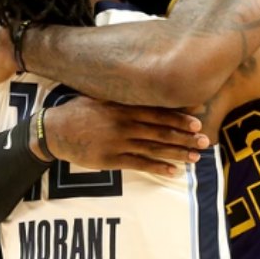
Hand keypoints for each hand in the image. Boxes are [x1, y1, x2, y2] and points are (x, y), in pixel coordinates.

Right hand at [46, 96, 211, 175]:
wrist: (54, 130)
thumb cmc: (79, 111)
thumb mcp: (100, 96)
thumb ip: (123, 95)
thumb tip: (145, 88)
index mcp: (123, 106)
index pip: (158, 111)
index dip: (180, 116)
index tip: (198, 119)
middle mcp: (124, 123)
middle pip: (161, 131)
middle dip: (185, 136)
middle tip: (205, 141)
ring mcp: (118, 142)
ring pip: (154, 148)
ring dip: (177, 153)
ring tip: (195, 157)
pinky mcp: (111, 159)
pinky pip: (139, 164)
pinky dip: (157, 168)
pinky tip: (172, 171)